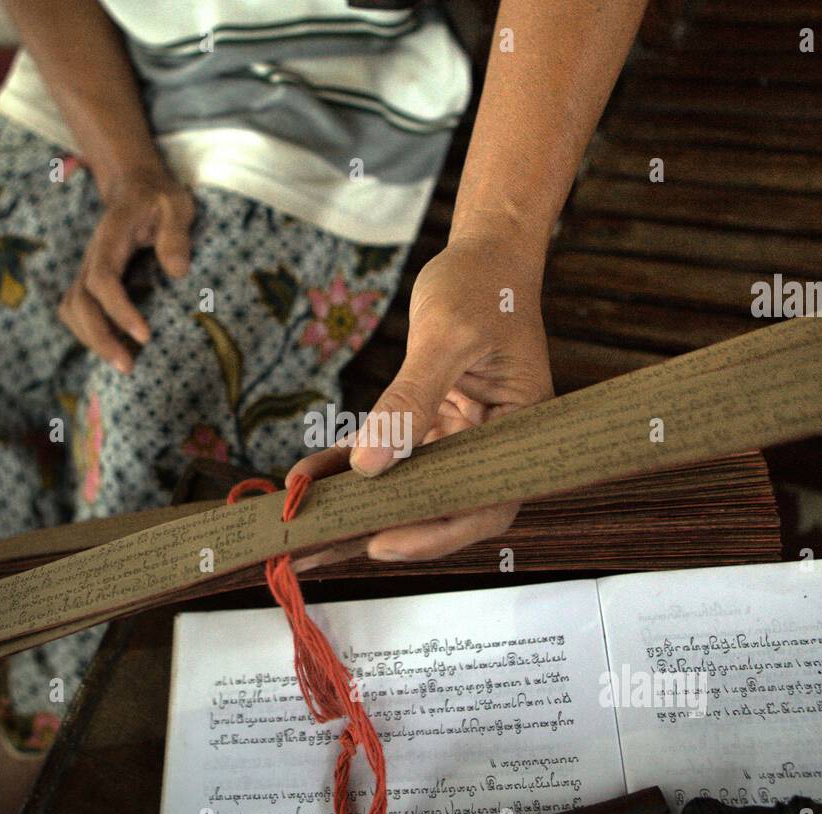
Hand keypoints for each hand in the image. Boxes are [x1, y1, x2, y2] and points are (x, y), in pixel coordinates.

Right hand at [58, 172, 194, 373]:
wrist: (135, 187)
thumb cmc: (160, 198)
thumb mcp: (176, 206)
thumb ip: (176, 234)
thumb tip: (178, 271)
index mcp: (111, 239)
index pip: (103, 280)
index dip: (119, 310)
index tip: (144, 336)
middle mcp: (93, 257)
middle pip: (80, 303)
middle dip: (100, 338)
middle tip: (128, 367)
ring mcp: (88, 269)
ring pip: (72, 310)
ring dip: (92, 340)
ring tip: (123, 365)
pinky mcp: (90, 280)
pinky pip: (76, 311)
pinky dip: (88, 333)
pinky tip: (115, 349)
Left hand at [287, 235, 553, 560]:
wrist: (485, 257)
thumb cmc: (482, 286)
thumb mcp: (446, 336)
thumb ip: (409, 399)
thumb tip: (371, 465)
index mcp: (522, 432)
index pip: (485, 504)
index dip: (436, 535)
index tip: (382, 542)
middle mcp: (493, 447)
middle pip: (439, 507)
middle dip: (378, 530)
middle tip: (316, 548)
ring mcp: (461, 440)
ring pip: (407, 488)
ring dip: (356, 505)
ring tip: (300, 527)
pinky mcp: (431, 426)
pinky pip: (387, 456)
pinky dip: (347, 466)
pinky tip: (306, 475)